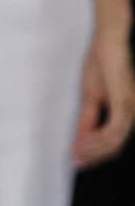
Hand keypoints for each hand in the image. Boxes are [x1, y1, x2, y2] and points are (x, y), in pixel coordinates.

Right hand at [73, 28, 134, 168]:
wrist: (109, 43)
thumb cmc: (102, 63)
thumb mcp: (91, 97)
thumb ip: (88, 119)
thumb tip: (81, 138)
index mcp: (125, 110)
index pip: (114, 141)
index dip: (97, 154)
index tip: (79, 161)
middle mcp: (132, 111)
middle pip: (116, 145)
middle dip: (95, 156)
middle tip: (76, 163)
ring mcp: (130, 107)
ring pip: (115, 141)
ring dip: (93, 150)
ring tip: (76, 153)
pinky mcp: (124, 102)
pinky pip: (113, 130)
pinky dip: (96, 140)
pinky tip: (83, 142)